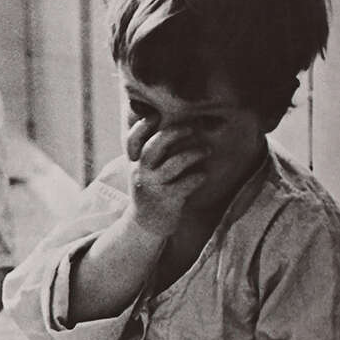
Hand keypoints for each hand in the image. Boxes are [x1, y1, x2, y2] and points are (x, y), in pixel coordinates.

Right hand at [124, 117, 207, 236]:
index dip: (141, 127)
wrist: (146, 223)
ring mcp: (153, 187)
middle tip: (192, 128)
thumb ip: (151, 150)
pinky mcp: (167, 201)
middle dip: (173, 133)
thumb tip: (171, 122)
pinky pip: (185, 185)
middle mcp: (141, 173)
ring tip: (207, 150)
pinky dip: (197, 177)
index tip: (155, 116)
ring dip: (192, 154)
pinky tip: (203, 174)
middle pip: (153, 148)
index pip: (132, 141)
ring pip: (172, 165)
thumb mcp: (143, 170)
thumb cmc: (151, 189)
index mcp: (135, 163)